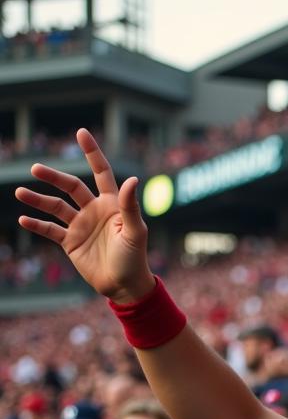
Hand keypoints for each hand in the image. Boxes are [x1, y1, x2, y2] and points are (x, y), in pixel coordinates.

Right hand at [15, 129, 154, 303]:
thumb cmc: (135, 258)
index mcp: (112, 204)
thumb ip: (130, 207)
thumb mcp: (135, 232)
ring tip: (20, 193)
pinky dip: (37, 224)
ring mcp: (80, 225)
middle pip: (71, 187)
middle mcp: (94, 210)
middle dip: (54, 177)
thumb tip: (132, 179)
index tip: (81, 133)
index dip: (92, 153)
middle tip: (36, 169)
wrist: (125, 286)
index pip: (101, 172)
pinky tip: (24, 219)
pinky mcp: (70, 242)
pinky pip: (50, 230)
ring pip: (55, 206)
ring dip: (38, 199)